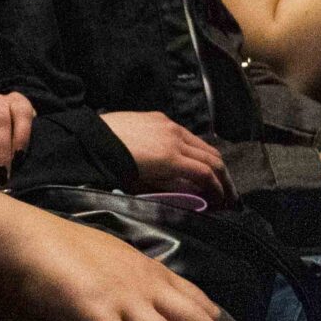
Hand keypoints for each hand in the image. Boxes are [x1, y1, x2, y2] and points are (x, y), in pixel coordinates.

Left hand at [97, 110, 229, 201]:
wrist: (91, 139)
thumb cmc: (113, 166)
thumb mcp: (143, 185)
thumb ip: (173, 188)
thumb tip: (195, 194)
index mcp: (171, 157)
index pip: (207, 174)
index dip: (219, 191)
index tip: (223, 203)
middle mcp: (175, 137)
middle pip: (212, 157)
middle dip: (224, 178)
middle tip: (229, 195)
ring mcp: (168, 125)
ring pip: (202, 144)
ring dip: (213, 162)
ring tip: (216, 179)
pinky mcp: (159, 117)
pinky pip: (186, 133)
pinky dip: (196, 148)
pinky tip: (193, 159)